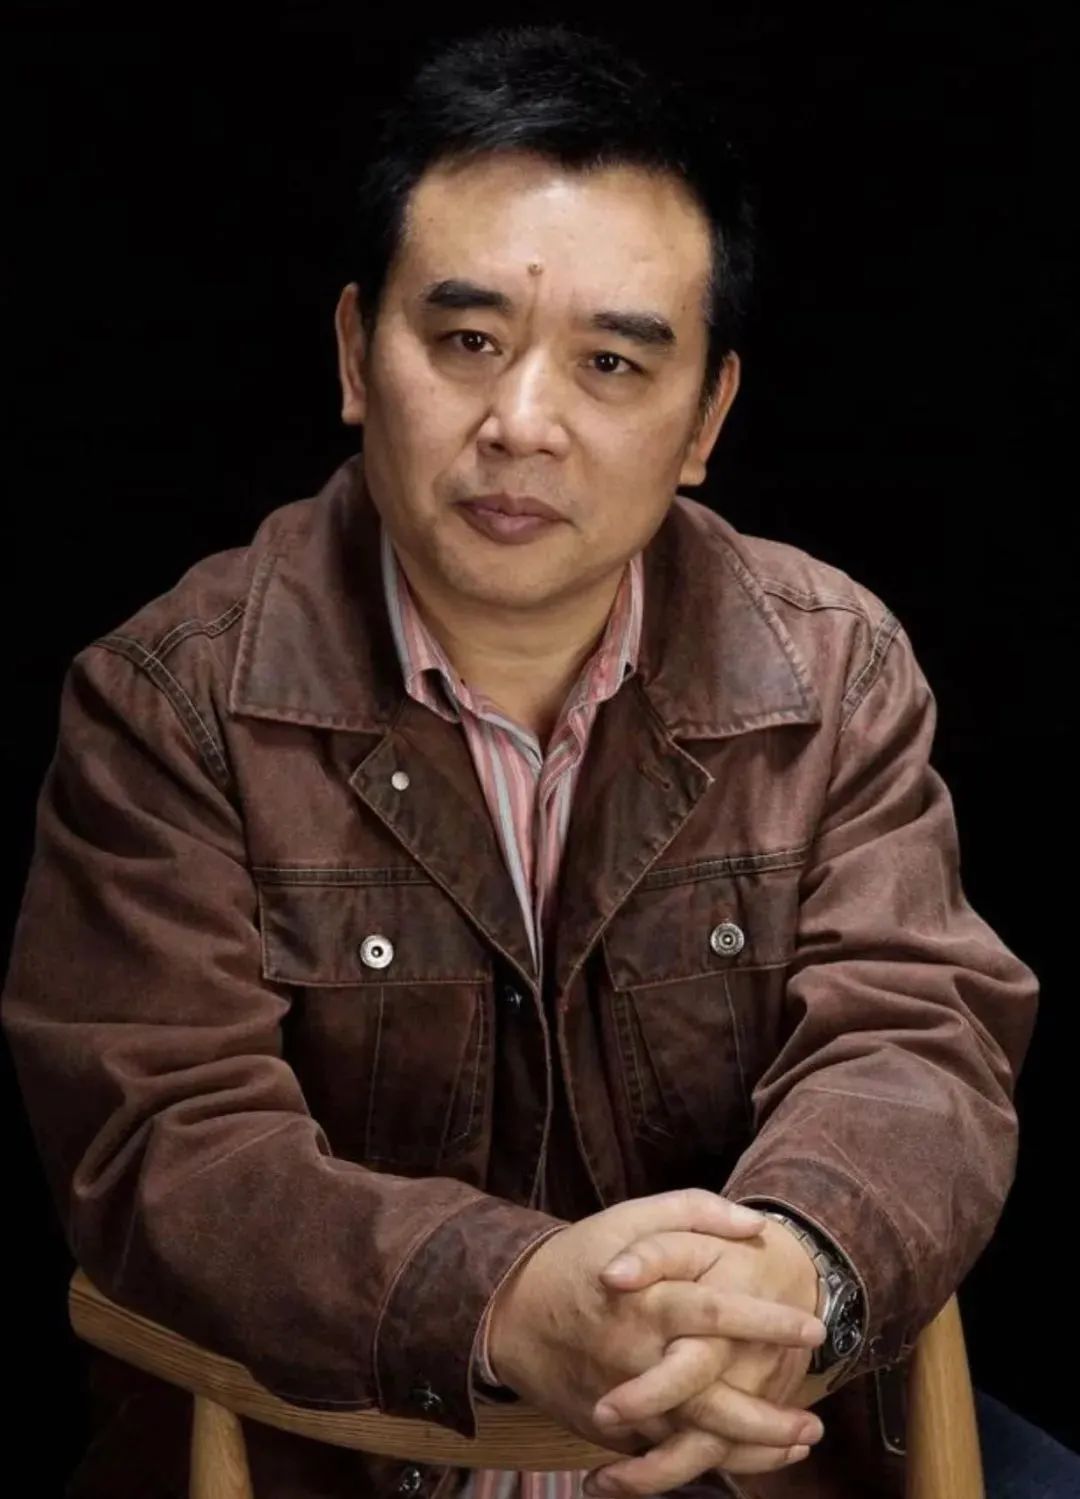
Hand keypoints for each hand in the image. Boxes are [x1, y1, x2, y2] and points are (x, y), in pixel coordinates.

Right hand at [486, 1190, 825, 1455]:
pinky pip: (668, 1455)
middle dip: (766, 1415)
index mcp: (646, 1300)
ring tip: (800, 1443)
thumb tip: (754, 1225)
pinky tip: (757, 1459)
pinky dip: (713, 1460)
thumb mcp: (630, 1219)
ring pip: (693, 1437)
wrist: (511, 1314)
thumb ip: (694, 1212)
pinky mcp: (613, 1429)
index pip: (714, 1312)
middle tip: (815, 1423)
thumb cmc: (580, 1259)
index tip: (813, 1326)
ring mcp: (624, 1400)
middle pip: (709, 1396)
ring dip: (751, 1449)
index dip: (764, 1321)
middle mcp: (637, 1356)